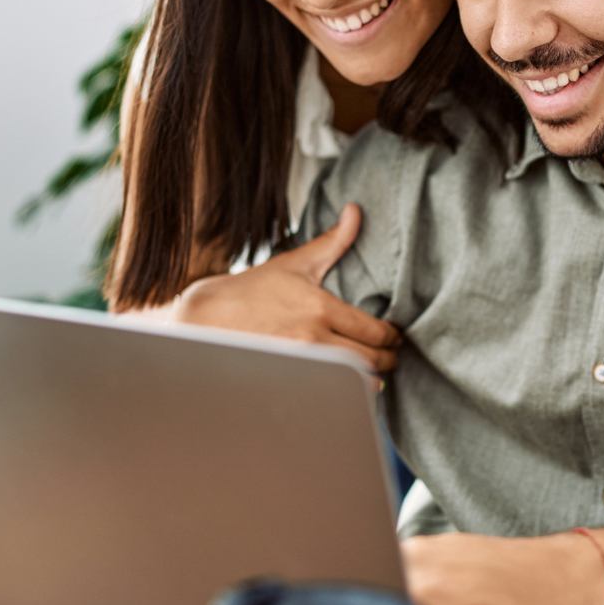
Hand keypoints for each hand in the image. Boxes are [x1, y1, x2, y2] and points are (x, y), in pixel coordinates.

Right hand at [168, 204, 399, 372]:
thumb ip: (333, 241)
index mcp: (321, 309)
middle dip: (387, 360)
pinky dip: (344, 391)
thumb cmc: (254, 288)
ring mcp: (301, 365)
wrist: (209, 316)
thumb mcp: (296, 263)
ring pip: (354, 383)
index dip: (392, 337)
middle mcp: (314, 339)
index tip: (394, 337)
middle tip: (389, 356)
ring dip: (369, 379)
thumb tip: (355, 211)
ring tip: (371, 371)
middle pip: (371, 361)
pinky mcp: (289, 380)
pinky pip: (330, 393)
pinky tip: (345, 383)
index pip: (376, 332)